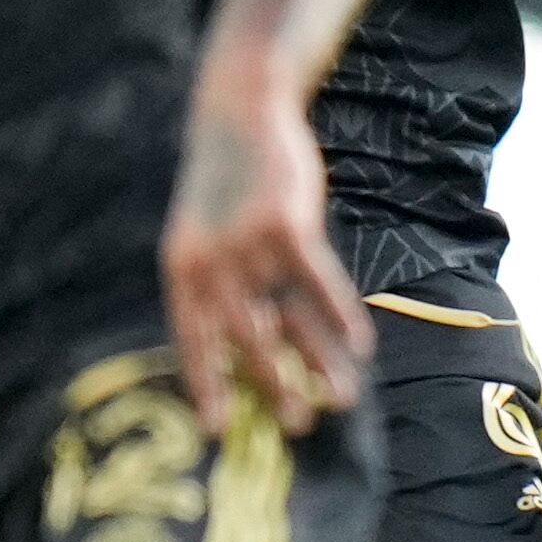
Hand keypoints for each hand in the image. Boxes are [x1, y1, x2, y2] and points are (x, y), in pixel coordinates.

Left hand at [161, 67, 364, 434]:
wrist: (239, 112)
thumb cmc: (222, 184)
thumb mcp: (201, 234)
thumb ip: (216, 285)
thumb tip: (246, 346)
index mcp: (180, 271)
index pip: (190, 340)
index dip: (204, 384)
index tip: (215, 429)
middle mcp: (209, 263)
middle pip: (243, 339)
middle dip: (271, 387)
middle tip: (296, 427)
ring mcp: (247, 243)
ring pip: (288, 317)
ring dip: (317, 362)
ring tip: (341, 398)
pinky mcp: (286, 225)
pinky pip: (319, 282)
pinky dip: (341, 313)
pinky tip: (361, 343)